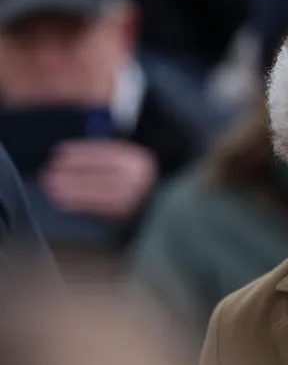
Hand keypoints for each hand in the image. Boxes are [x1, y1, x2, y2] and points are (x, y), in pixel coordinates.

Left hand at [42, 140, 157, 219]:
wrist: (162, 200)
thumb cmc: (138, 177)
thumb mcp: (128, 158)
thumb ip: (104, 153)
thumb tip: (69, 154)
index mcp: (134, 158)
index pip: (101, 151)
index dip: (77, 151)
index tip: (59, 152)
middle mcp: (134, 176)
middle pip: (94, 171)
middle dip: (68, 171)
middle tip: (49, 171)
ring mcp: (131, 195)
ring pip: (92, 190)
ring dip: (68, 188)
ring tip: (51, 186)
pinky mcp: (124, 213)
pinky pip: (95, 206)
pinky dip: (76, 203)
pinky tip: (62, 200)